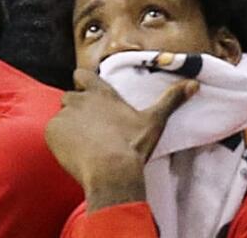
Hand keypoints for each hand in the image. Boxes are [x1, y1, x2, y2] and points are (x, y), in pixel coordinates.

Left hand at [45, 68, 196, 211]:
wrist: (111, 170)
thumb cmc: (133, 145)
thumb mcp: (155, 121)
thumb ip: (172, 99)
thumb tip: (194, 84)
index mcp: (102, 93)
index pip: (82, 75)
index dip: (83, 83)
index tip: (89, 94)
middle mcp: (80, 99)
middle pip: (70, 96)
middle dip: (76, 108)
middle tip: (89, 127)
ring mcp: (64, 115)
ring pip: (61, 115)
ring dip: (68, 125)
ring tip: (82, 143)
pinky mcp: (52, 132)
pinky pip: (52, 132)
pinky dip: (59, 140)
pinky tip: (73, 153)